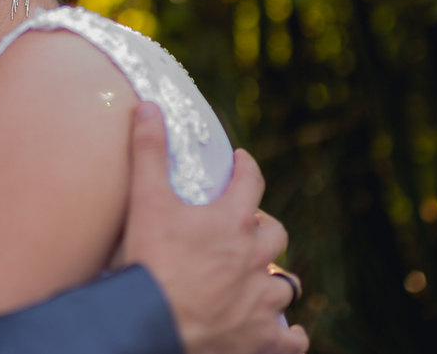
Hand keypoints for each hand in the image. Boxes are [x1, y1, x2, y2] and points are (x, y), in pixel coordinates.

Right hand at [120, 103, 308, 353]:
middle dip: (264, 228)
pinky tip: (289, 332)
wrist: (153, 322)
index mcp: (232, 221)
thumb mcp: (145, 200)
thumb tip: (149, 105)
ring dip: (276, 279)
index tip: (241, 163)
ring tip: (263, 278)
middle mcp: (254, 258)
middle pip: (275, 234)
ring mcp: (260, 300)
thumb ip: (148, 151)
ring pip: (285, 284)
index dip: (246, 168)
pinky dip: (290, 334)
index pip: (251, 181)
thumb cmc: (150, 261)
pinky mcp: (260, 339)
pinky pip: (289, 338)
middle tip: (247, 229)